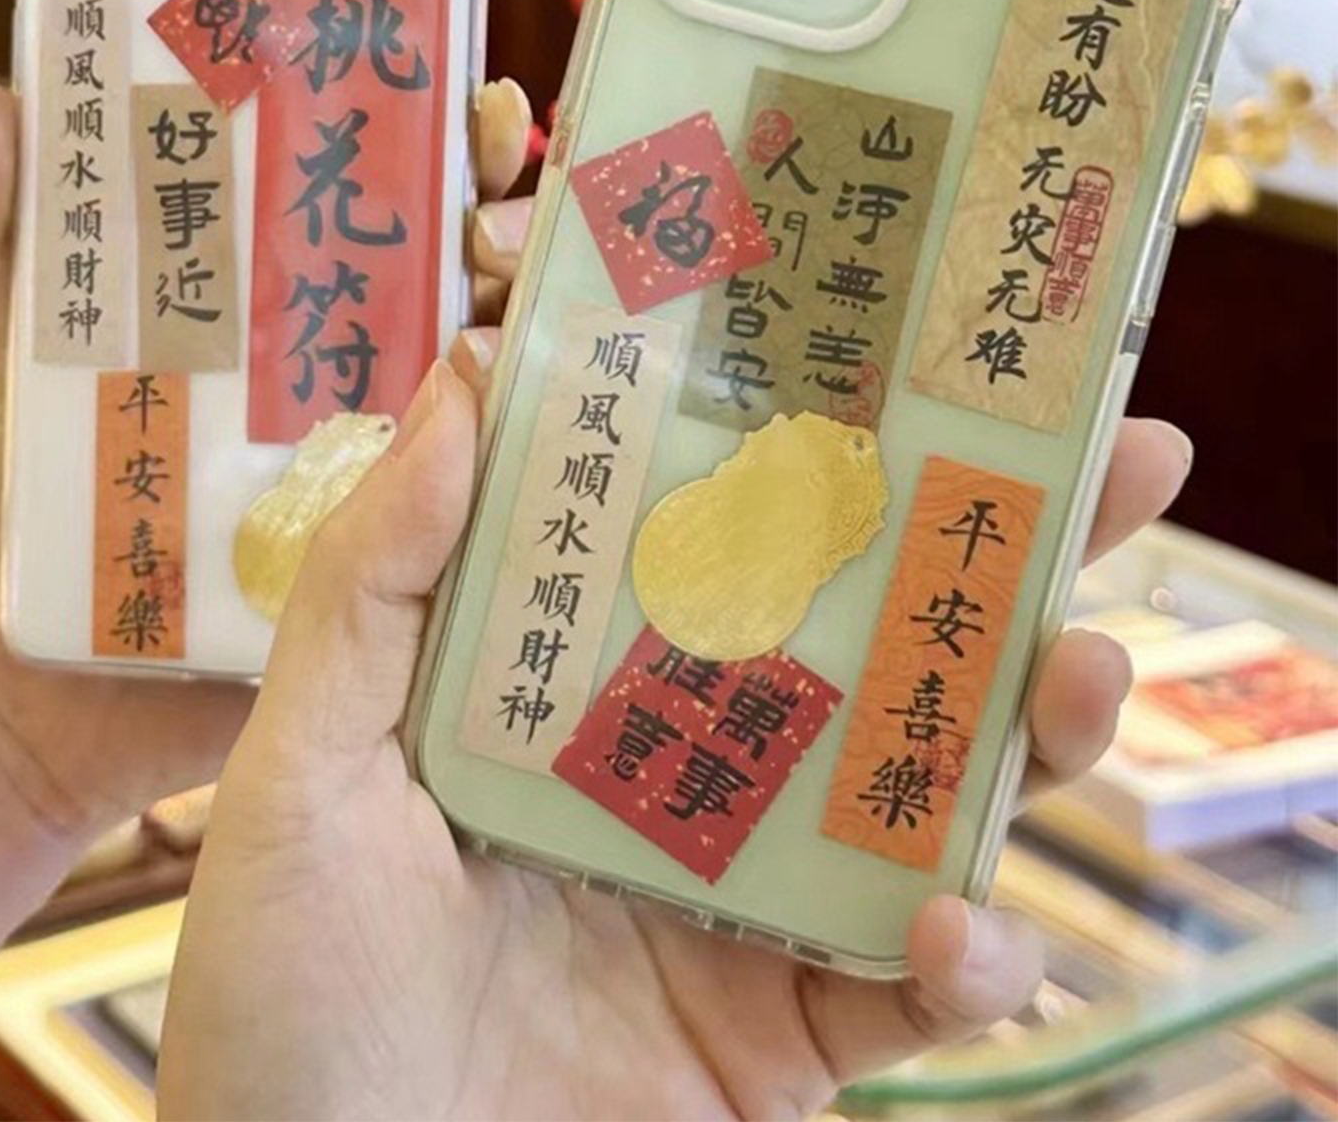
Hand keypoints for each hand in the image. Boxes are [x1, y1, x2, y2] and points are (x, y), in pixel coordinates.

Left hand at [0, 69, 532, 840]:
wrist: (37, 694)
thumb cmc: (38, 513)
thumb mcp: (30, 358)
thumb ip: (6, 237)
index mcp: (290, 318)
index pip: (395, 208)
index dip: (451, 149)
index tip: (485, 110)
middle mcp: (360, 388)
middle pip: (473, 289)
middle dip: (514, 237)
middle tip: (498, 233)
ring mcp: (389, 479)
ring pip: (499, 395)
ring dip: (542, 345)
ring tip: (532, 323)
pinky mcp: (401, 574)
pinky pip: (487, 525)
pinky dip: (541, 483)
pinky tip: (586, 445)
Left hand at [159, 365, 1187, 1116]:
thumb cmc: (283, 986)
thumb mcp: (308, 760)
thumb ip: (379, 577)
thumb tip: (468, 370)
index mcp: (574, 688)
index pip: (717, 539)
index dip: (817, 451)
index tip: (907, 353)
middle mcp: (678, 776)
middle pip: (858, 642)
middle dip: (990, 557)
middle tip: (1111, 464)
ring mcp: (742, 904)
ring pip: (924, 793)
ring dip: (1026, 729)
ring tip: (1083, 668)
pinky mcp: (782, 1040)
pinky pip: (913, 988)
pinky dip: (971, 957)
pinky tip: (959, 925)